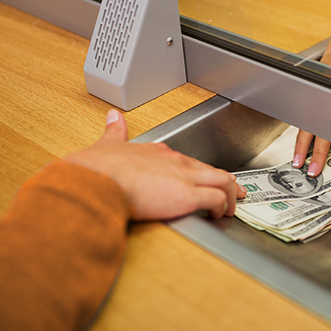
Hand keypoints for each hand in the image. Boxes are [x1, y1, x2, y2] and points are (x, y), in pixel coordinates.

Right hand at [64, 110, 245, 219]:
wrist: (95, 179)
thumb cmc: (97, 169)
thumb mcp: (108, 144)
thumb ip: (114, 131)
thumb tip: (113, 117)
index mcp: (159, 152)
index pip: (189, 161)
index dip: (202, 171)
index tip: (207, 177)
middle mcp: (175, 162)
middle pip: (211, 169)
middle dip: (227, 182)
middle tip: (235, 191)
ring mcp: (183, 177)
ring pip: (222, 181)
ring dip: (229, 196)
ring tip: (230, 208)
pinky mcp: (187, 195)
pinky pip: (216, 199)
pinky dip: (222, 207)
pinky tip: (220, 214)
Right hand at [293, 0, 330, 175]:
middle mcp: (329, 101)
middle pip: (321, 134)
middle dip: (318, 156)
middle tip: (314, 172)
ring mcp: (319, 98)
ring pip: (308, 127)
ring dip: (303, 147)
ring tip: (299, 163)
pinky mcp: (314, 95)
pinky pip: (305, 118)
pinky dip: (301, 133)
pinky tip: (299, 145)